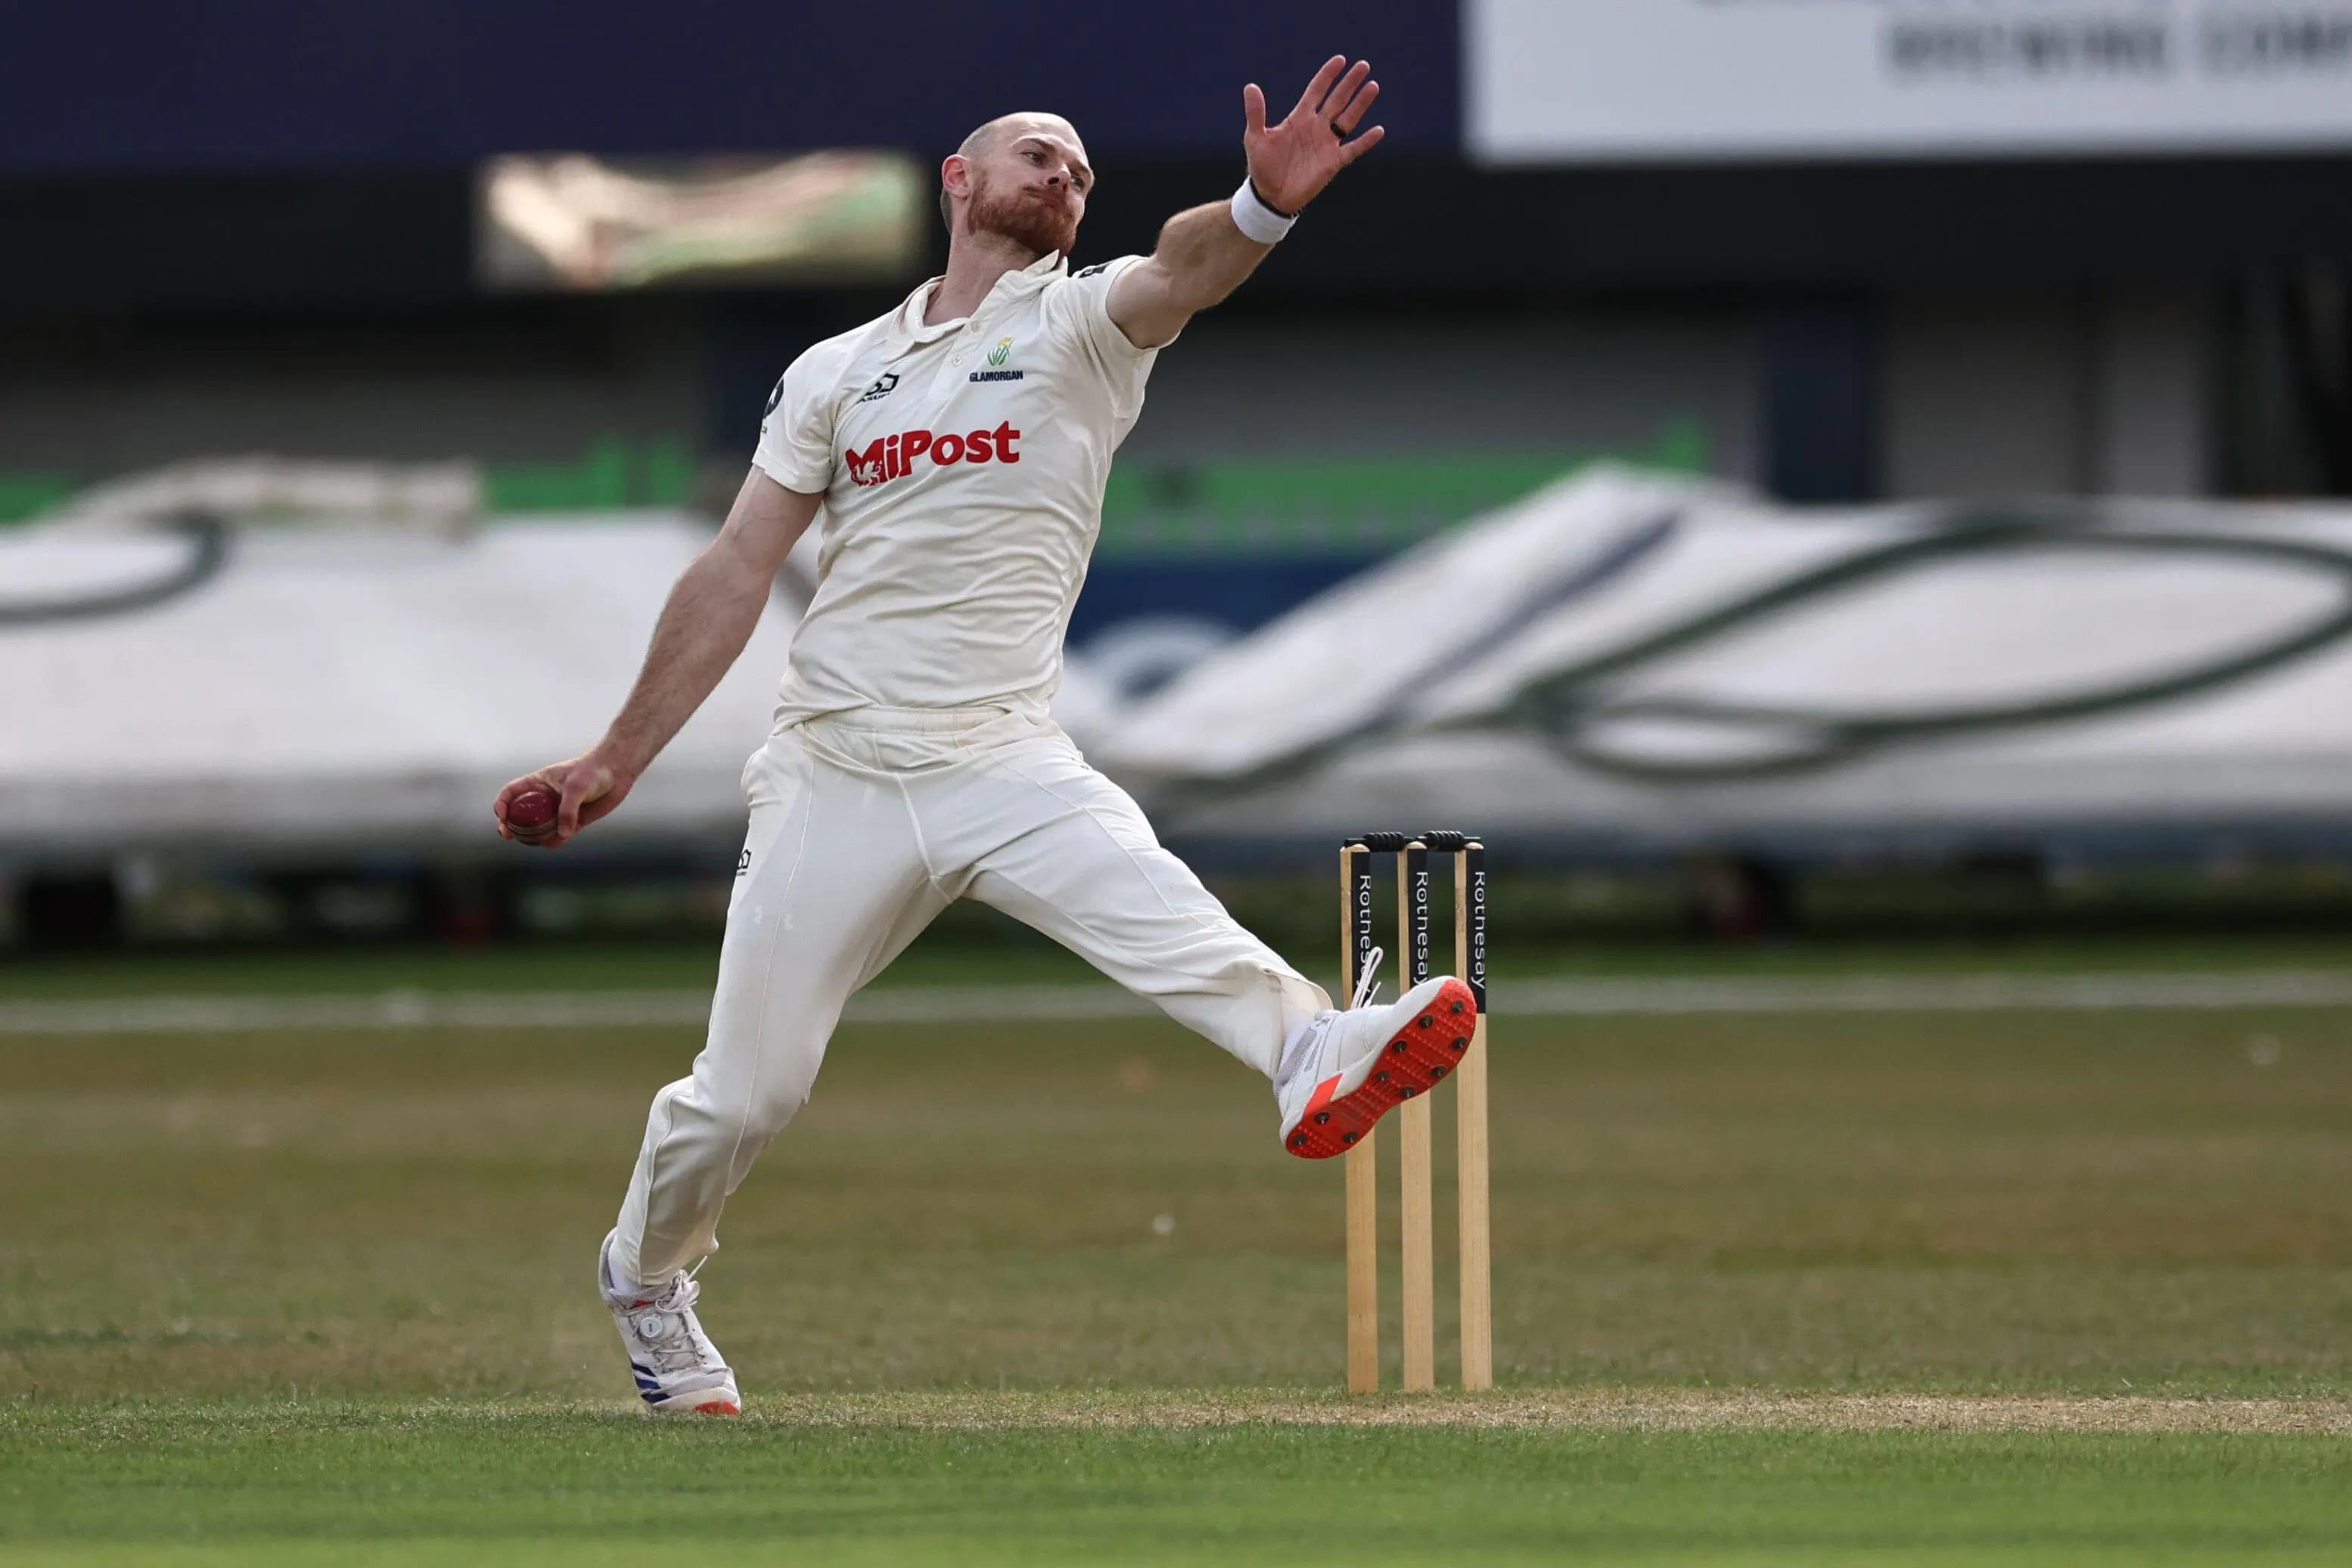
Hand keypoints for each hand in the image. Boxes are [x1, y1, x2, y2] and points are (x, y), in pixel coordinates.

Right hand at [493, 750, 635, 849]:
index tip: (502, 817)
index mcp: (537, 783)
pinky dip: (556, 841)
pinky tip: (562, 838)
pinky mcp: (572, 822)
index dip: (501, 805)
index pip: (510, 794)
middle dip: (510, 827)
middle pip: (518, 816)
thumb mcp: (578, 787)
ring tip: (544, 837)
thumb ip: (568, 810)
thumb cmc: (594, 771)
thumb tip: (563, 834)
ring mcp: (556, 811)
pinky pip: (558, 836)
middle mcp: (543, 799)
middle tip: (509, 837)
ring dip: (535, 837)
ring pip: (537, 830)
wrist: (617, 772)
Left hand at [1243, 56, 1383, 216]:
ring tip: (1373, 86)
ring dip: (1360, 104)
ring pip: (1348, 119)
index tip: (1340, 60)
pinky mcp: (1333, 163)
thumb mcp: (1255, 137)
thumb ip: (1256, 113)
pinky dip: (1366, 141)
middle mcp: (1316, 127)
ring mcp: (1326, 144)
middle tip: (1363, 65)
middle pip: (1337, 100)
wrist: (1270, 196)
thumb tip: (1250, 86)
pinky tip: (1378, 130)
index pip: (1317, 91)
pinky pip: (1353, 149)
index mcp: (1299, 118)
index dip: (1328, 75)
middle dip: (1350, 83)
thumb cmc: (1261, 166)